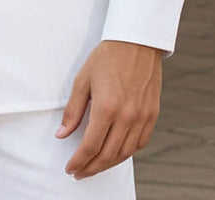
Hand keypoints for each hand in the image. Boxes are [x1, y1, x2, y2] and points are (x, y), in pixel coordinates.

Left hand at [57, 40, 162, 179]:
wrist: (136, 42)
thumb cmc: (107, 57)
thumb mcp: (83, 80)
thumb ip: (73, 110)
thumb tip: (62, 134)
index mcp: (107, 107)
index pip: (90, 146)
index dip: (79, 161)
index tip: (70, 168)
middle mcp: (127, 116)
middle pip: (107, 155)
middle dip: (91, 168)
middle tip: (79, 172)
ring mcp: (142, 117)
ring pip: (124, 153)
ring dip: (108, 164)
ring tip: (94, 166)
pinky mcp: (152, 115)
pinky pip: (139, 143)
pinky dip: (126, 153)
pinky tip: (116, 153)